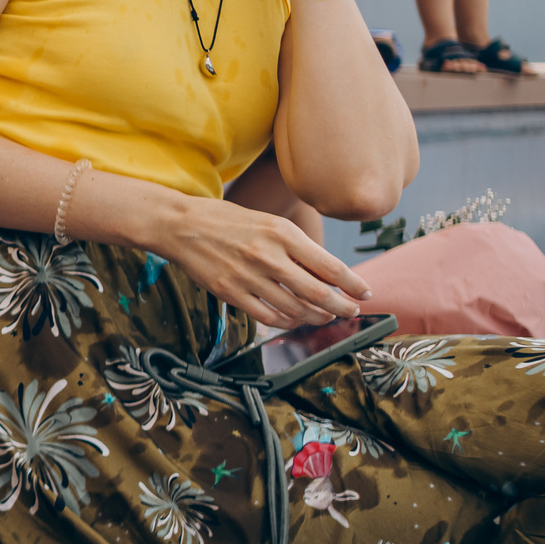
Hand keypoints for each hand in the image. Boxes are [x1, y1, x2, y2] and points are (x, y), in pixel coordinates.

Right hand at [157, 191, 369, 330]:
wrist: (181, 226)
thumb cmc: (227, 221)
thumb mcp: (268, 223)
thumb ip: (297, 247)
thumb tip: (327, 273)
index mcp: (282, 233)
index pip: (330, 266)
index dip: (353, 284)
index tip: (364, 292)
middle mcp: (268, 256)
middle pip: (318, 294)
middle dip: (342, 307)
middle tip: (351, 311)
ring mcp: (248, 277)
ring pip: (295, 309)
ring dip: (316, 317)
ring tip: (325, 317)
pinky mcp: (230, 293)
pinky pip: (267, 316)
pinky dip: (286, 322)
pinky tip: (294, 320)